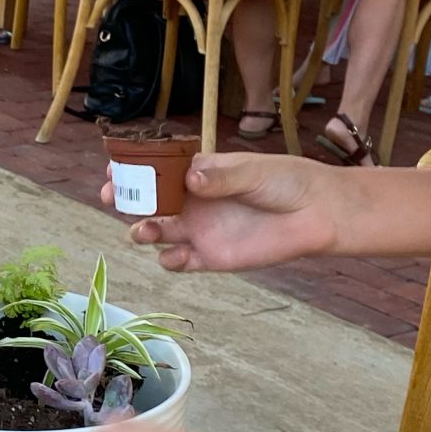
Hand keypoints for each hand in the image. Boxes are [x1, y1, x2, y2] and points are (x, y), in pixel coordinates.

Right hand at [104, 148, 348, 272]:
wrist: (315, 215)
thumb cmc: (286, 183)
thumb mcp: (254, 172)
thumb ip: (221, 178)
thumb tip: (191, 180)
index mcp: (198, 172)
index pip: (156, 169)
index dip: (132, 170)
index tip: (115, 170)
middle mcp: (192, 200)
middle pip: (147, 201)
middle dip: (126, 199)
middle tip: (115, 198)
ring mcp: (198, 229)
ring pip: (156, 231)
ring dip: (142, 230)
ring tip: (146, 230)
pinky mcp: (209, 257)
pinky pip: (177, 262)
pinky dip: (168, 261)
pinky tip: (176, 255)